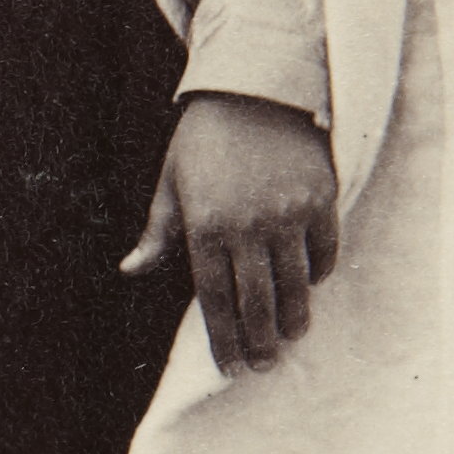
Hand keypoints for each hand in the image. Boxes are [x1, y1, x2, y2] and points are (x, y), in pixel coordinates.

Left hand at [122, 92, 341, 372]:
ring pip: (295, 285)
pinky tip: (309, 286)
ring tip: (291, 336)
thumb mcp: (171, 182)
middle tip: (263, 366)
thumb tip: (129, 271)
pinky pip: (324, 251)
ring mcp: (289, 213)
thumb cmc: (204, 138)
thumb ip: (158, 233)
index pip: (216, 301)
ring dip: (294, 317)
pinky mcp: (321, 198)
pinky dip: (317, 273)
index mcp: (205, 226)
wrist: (254, 86)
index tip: (230, 367)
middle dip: (261, 342)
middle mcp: (248, 225)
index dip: (224, 340)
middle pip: (258, 303)